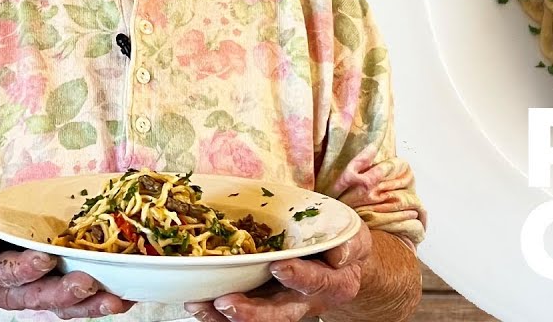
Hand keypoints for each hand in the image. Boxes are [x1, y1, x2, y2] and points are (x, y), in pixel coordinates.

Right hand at [0, 199, 133, 319]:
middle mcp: (10, 293)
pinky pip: (79, 303)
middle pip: (39, 296)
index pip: (5, 273)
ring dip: (90, 305)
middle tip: (87, 283)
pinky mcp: (56, 295)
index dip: (25, 269)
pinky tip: (125, 298)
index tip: (45, 260)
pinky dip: (101, 301)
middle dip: (65, 292)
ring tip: (115, 301)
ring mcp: (36, 297)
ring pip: (63, 307)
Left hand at [185, 223, 372, 321]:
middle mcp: (306, 303)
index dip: (298, 276)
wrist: (342, 267)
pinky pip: (239, 317)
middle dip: (251, 312)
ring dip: (226, 317)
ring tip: (201, 305)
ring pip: (256, 320)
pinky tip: (198, 304)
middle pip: (279, 315)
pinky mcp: (264, 305)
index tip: (278, 266)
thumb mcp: (355, 238)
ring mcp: (282, 307)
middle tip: (226, 302)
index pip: (317, 282)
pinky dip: (216, 314)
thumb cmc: (344, 247)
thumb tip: (339, 254)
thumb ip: (350, 245)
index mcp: (334, 284)